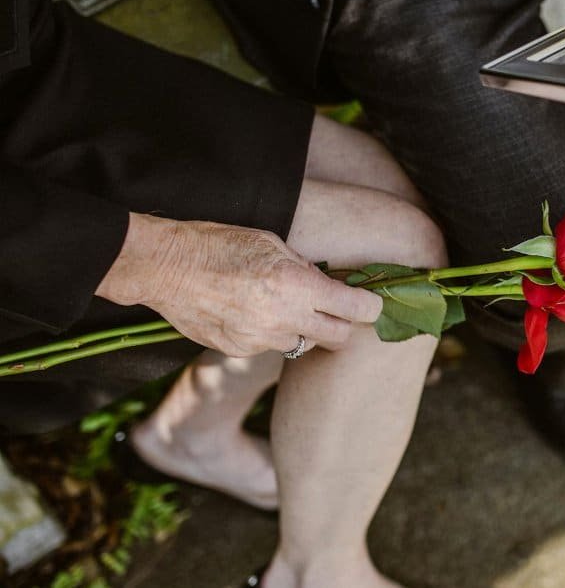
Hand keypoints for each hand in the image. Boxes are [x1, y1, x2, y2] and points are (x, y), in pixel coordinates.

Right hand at [97, 213, 382, 357]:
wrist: (164, 268)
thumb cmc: (218, 244)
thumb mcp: (272, 243)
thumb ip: (305, 269)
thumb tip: (328, 283)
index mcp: (297, 285)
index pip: (356, 309)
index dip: (370, 307)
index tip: (370, 304)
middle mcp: (284, 318)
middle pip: (339, 338)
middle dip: (344, 325)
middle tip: (337, 311)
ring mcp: (261, 339)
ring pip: (303, 345)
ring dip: (304, 330)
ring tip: (282, 306)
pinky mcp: (240, 351)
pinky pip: (270, 347)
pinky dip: (271, 334)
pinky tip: (252, 313)